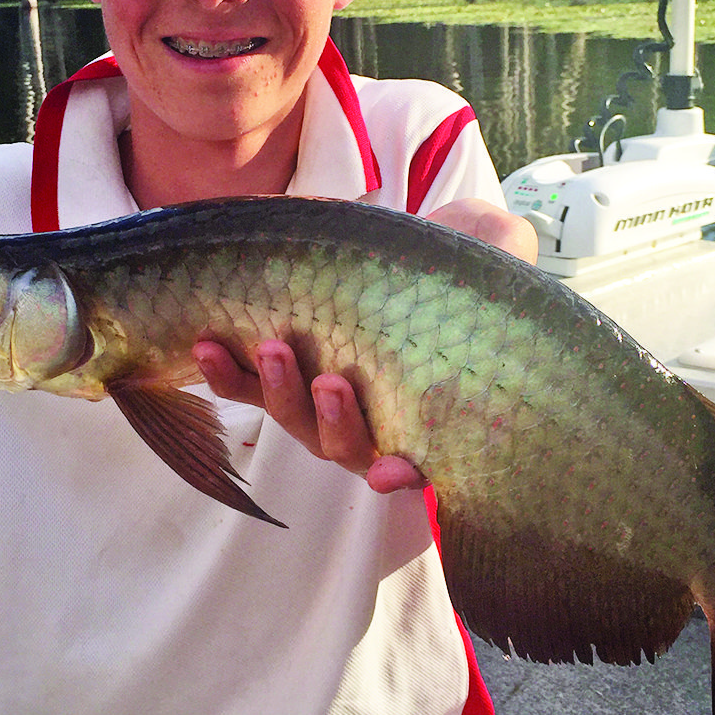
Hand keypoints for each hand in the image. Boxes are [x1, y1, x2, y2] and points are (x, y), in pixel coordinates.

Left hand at [193, 197, 536, 491]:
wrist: (401, 253)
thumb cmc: (457, 268)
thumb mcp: (492, 260)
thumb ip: (502, 255)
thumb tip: (508, 240)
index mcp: (426, 418)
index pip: (418, 465)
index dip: (405, 474)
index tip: (390, 471)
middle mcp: (370, 424)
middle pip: (342, 445)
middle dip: (333, 420)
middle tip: (330, 383)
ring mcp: (319, 403)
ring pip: (291, 418)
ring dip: (276, 391)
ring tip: (268, 351)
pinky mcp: (278, 372)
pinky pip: (245, 386)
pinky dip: (225, 373)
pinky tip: (206, 346)